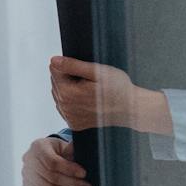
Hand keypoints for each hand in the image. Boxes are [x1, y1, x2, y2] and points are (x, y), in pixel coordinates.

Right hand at [21, 134, 91, 185]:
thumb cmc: (55, 152)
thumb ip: (72, 150)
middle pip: (51, 178)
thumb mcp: (63, 146)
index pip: (52, 162)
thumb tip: (84, 155)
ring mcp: (27, 176)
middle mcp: (29, 161)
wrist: (42, 158)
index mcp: (38, 147)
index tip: (83, 174)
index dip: (69, 170)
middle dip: (73, 185)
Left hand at [49, 56, 171, 132]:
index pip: (54, 68)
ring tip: (89, 90)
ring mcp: (69, 117)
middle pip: (55, 82)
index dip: (69, 65)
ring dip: (69, 89)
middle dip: (68, 77)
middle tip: (90, 80)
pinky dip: (72, 101)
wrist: (131, 110)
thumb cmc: (118, 89)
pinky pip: (65, 106)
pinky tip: (86, 100)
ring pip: (59, 94)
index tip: (84, 70)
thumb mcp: (98, 71)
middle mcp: (65, 108)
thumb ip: (73, 65)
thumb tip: (54, 61)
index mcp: (68, 93)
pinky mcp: (74, 124)